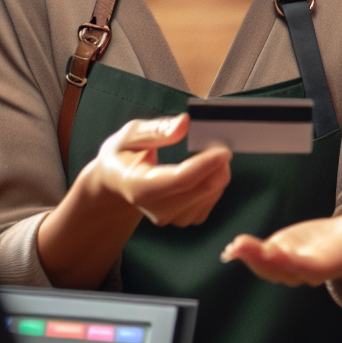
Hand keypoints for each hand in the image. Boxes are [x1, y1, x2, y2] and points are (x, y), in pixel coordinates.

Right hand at [90, 114, 232, 226]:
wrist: (117, 180)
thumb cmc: (124, 154)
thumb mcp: (131, 135)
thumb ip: (157, 130)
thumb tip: (184, 124)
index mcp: (138, 186)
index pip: (180, 179)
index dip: (206, 165)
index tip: (224, 150)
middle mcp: (155, 208)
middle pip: (200, 190)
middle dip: (218, 166)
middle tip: (219, 143)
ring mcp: (169, 217)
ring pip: (208, 197)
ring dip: (218, 174)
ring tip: (210, 154)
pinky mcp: (181, 219)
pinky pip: (209, 203)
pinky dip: (215, 185)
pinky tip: (206, 171)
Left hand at [221, 204, 341, 286]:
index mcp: (336, 260)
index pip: (315, 268)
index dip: (297, 265)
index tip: (279, 255)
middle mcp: (312, 266)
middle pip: (286, 271)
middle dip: (264, 263)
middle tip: (244, 248)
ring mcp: (296, 262)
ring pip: (271, 267)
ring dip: (251, 258)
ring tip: (235, 247)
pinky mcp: (284, 252)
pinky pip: (263, 257)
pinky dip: (247, 253)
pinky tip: (233, 248)